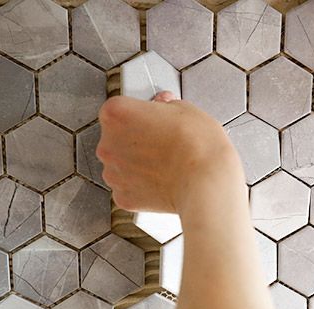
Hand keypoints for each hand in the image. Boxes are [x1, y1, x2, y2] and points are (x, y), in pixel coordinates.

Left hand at [97, 92, 243, 213]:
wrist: (206, 183)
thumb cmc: (198, 146)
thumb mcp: (186, 109)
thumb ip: (166, 105)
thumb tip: (165, 107)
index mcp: (116, 114)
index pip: (117, 109)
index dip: (137, 113)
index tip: (150, 117)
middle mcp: (107, 144)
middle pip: (115, 137)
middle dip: (134, 138)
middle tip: (162, 140)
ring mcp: (112, 173)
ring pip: (121, 164)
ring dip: (136, 163)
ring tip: (164, 162)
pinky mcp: (122, 197)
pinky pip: (128, 187)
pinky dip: (141, 185)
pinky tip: (161, 180)